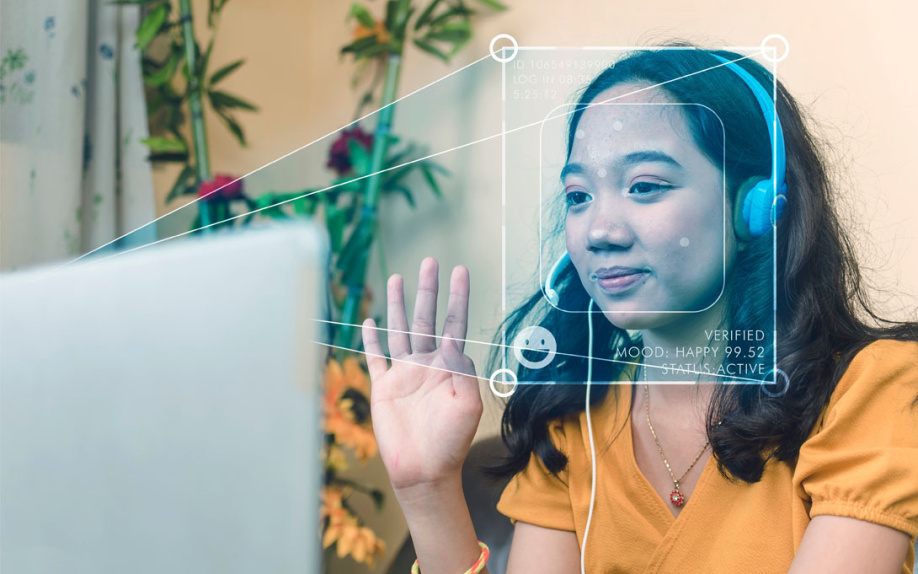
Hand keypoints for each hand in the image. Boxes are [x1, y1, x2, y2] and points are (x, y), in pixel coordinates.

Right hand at [362, 257, 481, 493]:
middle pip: (426, 318)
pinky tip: (370, 320)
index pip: (455, 323)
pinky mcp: (383, 387)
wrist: (424, 471)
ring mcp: (404, 374)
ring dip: (398, 305)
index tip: (460, 271)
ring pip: (400, 330)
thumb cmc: (451, 442)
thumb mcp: (468, 405)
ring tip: (396, 279)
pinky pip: (375, 357)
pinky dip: (371, 339)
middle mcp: (427, 364)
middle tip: (429, 262)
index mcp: (450, 366)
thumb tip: (453, 340)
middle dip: (427, 290)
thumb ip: (462, 370)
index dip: (458, 297)